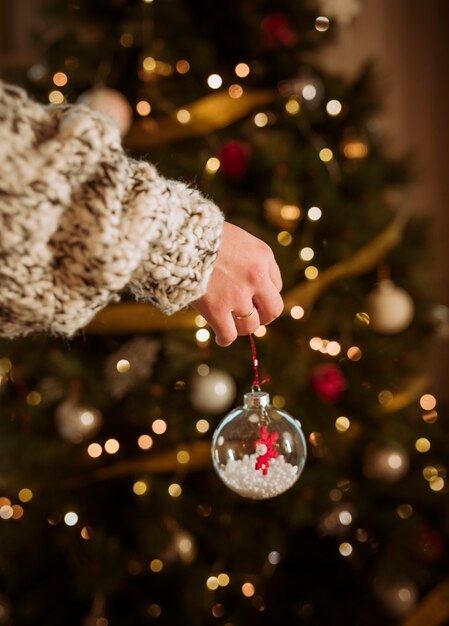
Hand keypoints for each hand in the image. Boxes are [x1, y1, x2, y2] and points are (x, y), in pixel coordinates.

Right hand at [193, 222, 282, 345]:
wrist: (180, 237)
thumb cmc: (202, 235)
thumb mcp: (236, 238)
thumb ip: (248, 258)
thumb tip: (250, 285)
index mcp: (263, 256)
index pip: (276, 286)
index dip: (264, 295)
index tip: (253, 298)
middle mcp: (257, 277)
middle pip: (273, 310)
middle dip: (263, 317)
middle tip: (252, 318)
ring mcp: (238, 295)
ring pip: (251, 325)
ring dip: (242, 328)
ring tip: (231, 325)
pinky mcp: (217, 309)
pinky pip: (228, 334)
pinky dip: (225, 339)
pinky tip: (221, 338)